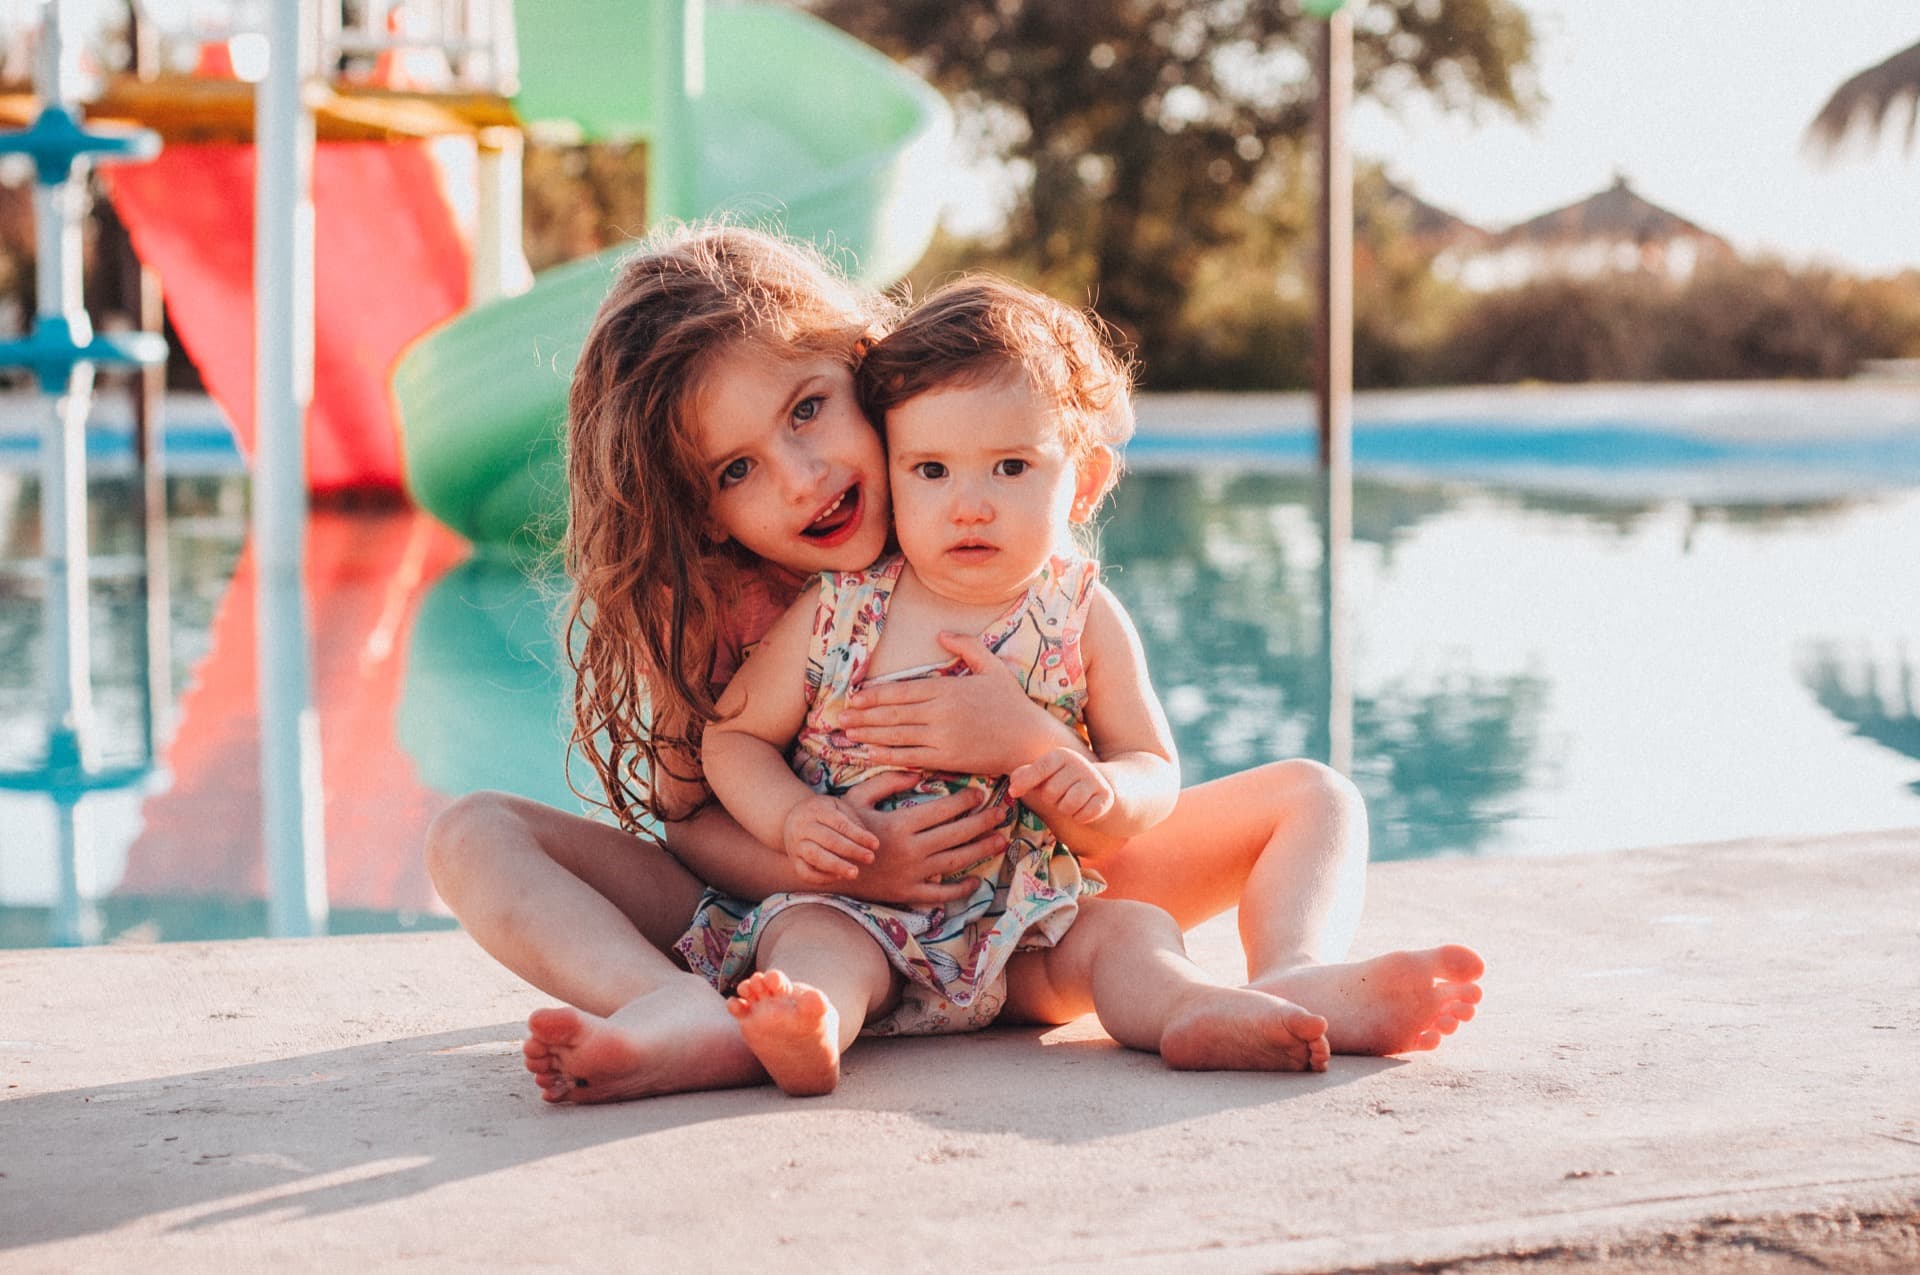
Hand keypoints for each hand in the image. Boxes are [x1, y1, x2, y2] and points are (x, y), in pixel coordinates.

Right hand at [781, 794, 878, 885]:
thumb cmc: (825, 813)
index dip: (858, 834)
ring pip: (814, 856)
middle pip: (828, 839)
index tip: (876, 844)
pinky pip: (805, 872)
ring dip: (836, 866)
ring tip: (854, 873)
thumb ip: (854, 821)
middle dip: (850, 850)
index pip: (839, 823)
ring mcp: (796, 844)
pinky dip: (821, 877)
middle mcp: (803, 826)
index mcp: (817, 809)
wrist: (793, 819)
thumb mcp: (838, 807)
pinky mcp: (793, 861)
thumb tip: (870, 842)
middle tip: (870, 858)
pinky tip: (838, 877)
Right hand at [833, 771, 1007, 906]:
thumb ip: (887, 782)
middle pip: (956, 834)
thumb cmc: (842, 827)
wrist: (824, 866)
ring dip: (980, 850)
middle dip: (983, 822)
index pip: (942, 810)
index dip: (965, 801)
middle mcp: (910, 850)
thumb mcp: (858, 798)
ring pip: (954, 862)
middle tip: (1003, 813)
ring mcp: (911, 874)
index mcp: (900, 825)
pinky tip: (975, 882)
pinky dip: (959, 890)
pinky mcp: (907, 894)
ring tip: (1000, 840)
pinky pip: (939, 894)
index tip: (980, 794)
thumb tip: (916, 770)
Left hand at [840, 632, 1081, 774]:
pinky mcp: (947, 759)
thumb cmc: (1012, 703)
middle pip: (892, 713)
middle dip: (863, 715)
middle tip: (838, 718)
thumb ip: (966, 646)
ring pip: (896, 735)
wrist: (1029, 739)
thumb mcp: (992, 667)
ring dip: (868, 734)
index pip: (901, 690)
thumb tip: (940, 633)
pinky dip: (886, 755)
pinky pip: (910, 756)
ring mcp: (942, 738)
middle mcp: (940, 713)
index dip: (874, 694)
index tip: (853, 696)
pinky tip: (869, 753)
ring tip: (846, 734)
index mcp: (947, 689)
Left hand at [1008, 748, 1115, 824]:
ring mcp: (1094, 779)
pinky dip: (1080, 817)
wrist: (1101, 786)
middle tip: (1060, 795)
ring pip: (1067, 806)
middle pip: (1050, 793)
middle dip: (1052, 800)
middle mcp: (1079, 763)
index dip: (1024, 783)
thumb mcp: (1045, 775)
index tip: (1013, 793)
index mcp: (1062, 755)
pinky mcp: (1105, 797)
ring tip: (1071, 803)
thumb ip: (1026, 776)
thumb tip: (1013, 785)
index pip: (1039, 769)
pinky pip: (1083, 816)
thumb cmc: (1064, 782)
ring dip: (1066, 810)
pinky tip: (1084, 809)